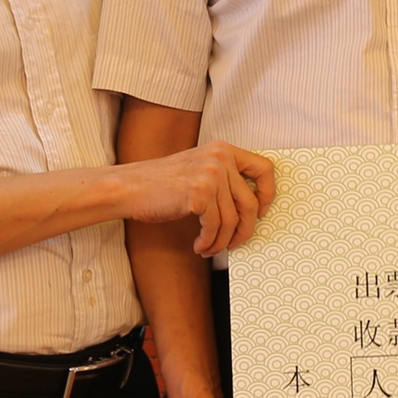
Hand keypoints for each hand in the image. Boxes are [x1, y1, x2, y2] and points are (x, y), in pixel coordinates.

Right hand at [119, 141, 275, 254]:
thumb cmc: (162, 184)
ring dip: (222, 241)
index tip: (261, 212)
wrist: (129, 188)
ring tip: (210, 248)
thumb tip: (253, 207)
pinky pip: (215, 227)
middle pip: (250, 202)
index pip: (264, 168)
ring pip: (232, 220)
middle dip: (244, 229)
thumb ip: (224, 178)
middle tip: (234, 243)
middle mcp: (220, 158)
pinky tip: (200, 247)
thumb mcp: (199, 169)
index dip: (268, 193)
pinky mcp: (199, 194)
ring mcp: (210, 175)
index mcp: (223, 149)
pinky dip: (209, 242)